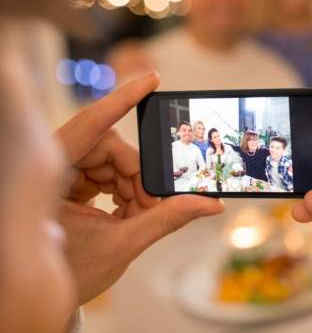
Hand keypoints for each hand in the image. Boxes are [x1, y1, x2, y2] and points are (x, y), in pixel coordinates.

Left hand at [54, 72, 225, 305]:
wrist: (37, 297)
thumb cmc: (66, 274)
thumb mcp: (120, 246)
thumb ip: (166, 220)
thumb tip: (209, 204)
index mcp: (48, 174)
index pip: (91, 124)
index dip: (123, 99)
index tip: (152, 80)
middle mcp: (48, 166)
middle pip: (106, 146)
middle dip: (134, 174)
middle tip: (148, 206)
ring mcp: (54, 175)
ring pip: (107, 160)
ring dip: (129, 186)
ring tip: (135, 218)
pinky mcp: (62, 184)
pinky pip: (100, 173)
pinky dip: (119, 192)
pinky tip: (123, 215)